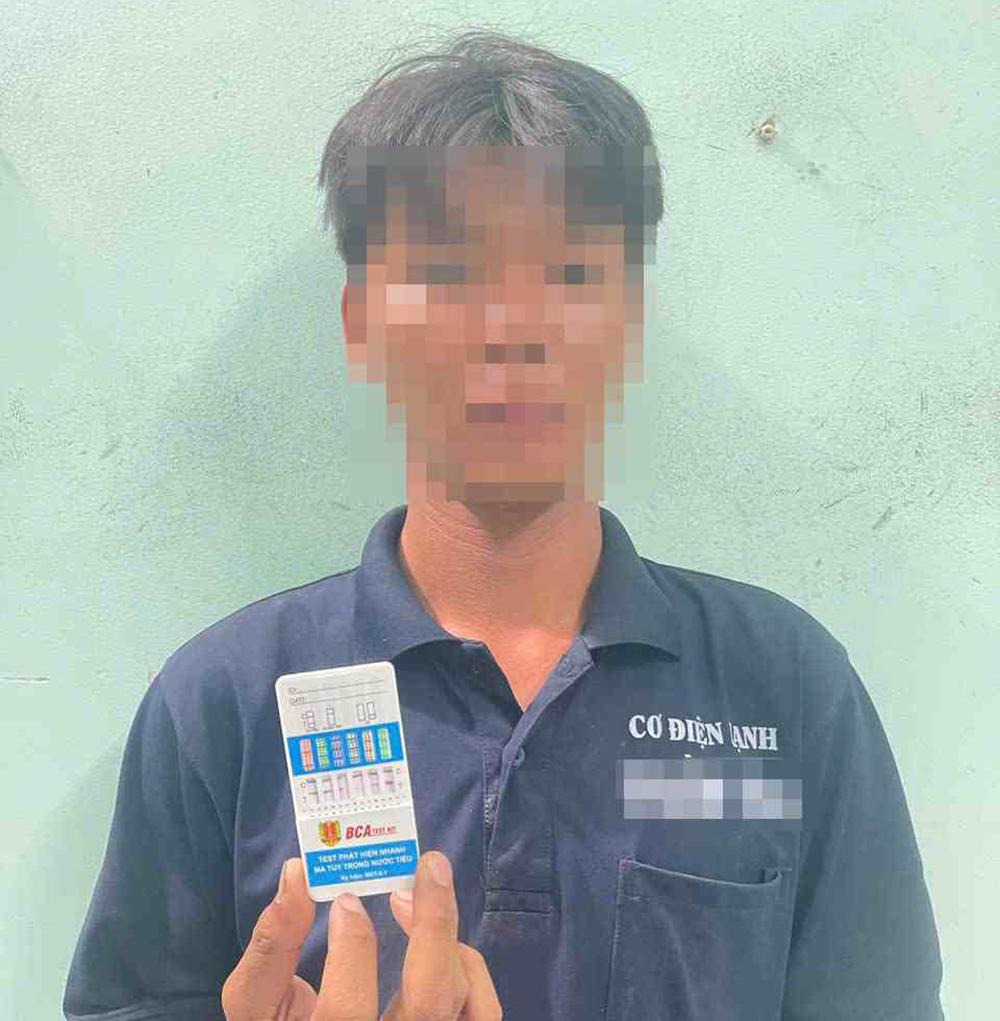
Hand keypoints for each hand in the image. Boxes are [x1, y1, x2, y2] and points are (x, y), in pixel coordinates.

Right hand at [221, 849, 501, 1019]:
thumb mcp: (257, 1005)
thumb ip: (270, 948)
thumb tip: (296, 875)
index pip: (346, 1014)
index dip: (351, 951)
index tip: (345, 900)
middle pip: (430, 1000)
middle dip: (435, 924)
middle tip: (429, 864)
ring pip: (462, 1000)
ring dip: (448, 937)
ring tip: (412, 897)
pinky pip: (482, 1008)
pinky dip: (469, 964)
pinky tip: (439, 940)